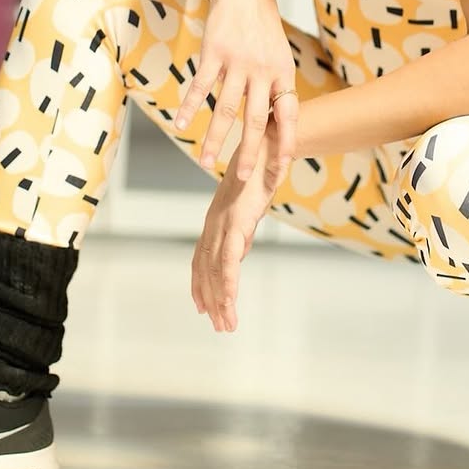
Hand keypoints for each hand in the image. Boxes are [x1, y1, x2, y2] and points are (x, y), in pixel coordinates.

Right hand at [172, 0, 298, 183]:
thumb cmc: (263, 30)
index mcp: (283, 74)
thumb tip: (274, 128)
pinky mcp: (215, 52)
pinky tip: (181, 124)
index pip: (289, 116)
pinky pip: (201, 85)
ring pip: (226, 108)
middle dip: (249, 152)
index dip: (285, 143)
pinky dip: (191, 106)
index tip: (280, 171)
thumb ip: (276, 90)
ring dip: (214, 138)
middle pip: (256, 119)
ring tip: (205, 163)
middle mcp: (263, 71)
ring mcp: (238, 62)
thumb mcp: (280, 57)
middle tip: (242, 178)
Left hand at [191, 140, 276, 332]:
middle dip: (210, 299)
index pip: (202, 257)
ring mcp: (223, 222)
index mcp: (216, 219)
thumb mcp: (249, 204)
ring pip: (215, 269)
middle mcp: (215, 222)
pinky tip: (229, 301)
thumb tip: (241, 247)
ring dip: (220, 299)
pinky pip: (228, 259)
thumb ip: (242, 227)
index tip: (202, 306)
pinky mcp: (237, 221)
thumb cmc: (260, 170)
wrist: (268, 143)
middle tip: (218, 325)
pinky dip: (226, 282)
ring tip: (227, 324)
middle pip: (205, 268)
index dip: (200, 283)